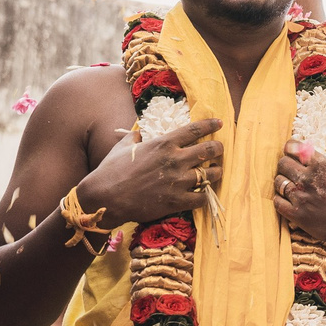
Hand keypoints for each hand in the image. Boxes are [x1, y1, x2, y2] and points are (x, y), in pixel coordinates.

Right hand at [76, 117, 223, 225]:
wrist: (105, 197)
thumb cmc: (111, 170)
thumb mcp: (123, 146)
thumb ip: (134, 138)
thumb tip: (137, 134)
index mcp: (164, 143)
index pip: (195, 130)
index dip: (210, 125)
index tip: (220, 124)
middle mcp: (175, 160)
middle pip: (209, 150)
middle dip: (218, 149)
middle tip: (219, 150)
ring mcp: (178, 182)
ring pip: (211, 175)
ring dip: (215, 172)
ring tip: (215, 172)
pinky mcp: (176, 201)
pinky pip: (202, 198)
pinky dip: (205, 195)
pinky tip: (203, 194)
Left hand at [274, 135, 325, 255]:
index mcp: (322, 165)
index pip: (293, 147)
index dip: (290, 146)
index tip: (292, 149)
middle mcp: (308, 179)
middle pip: (282, 163)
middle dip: (285, 163)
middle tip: (291, 168)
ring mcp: (301, 198)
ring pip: (278, 182)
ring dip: (282, 181)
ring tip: (290, 183)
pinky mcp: (297, 215)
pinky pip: (277, 202)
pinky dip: (280, 199)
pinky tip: (288, 199)